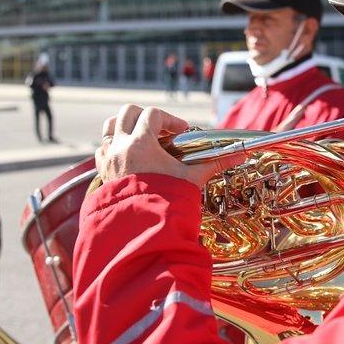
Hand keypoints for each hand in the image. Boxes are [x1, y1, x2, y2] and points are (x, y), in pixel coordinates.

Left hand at [96, 104, 241, 190]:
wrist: (144, 230)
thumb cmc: (168, 202)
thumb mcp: (192, 179)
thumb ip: (214, 164)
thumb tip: (240, 155)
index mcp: (140, 143)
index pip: (153, 115)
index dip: (170, 119)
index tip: (183, 131)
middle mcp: (120, 147)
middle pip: (128, 113)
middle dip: (146, 116)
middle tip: (162, 130)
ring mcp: (109, 160)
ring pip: (110, 128)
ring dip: (126, 127)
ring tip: (143, 137)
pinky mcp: (104, 173)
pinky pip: (103, 150)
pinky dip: (115, 147)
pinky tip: (131, 156)